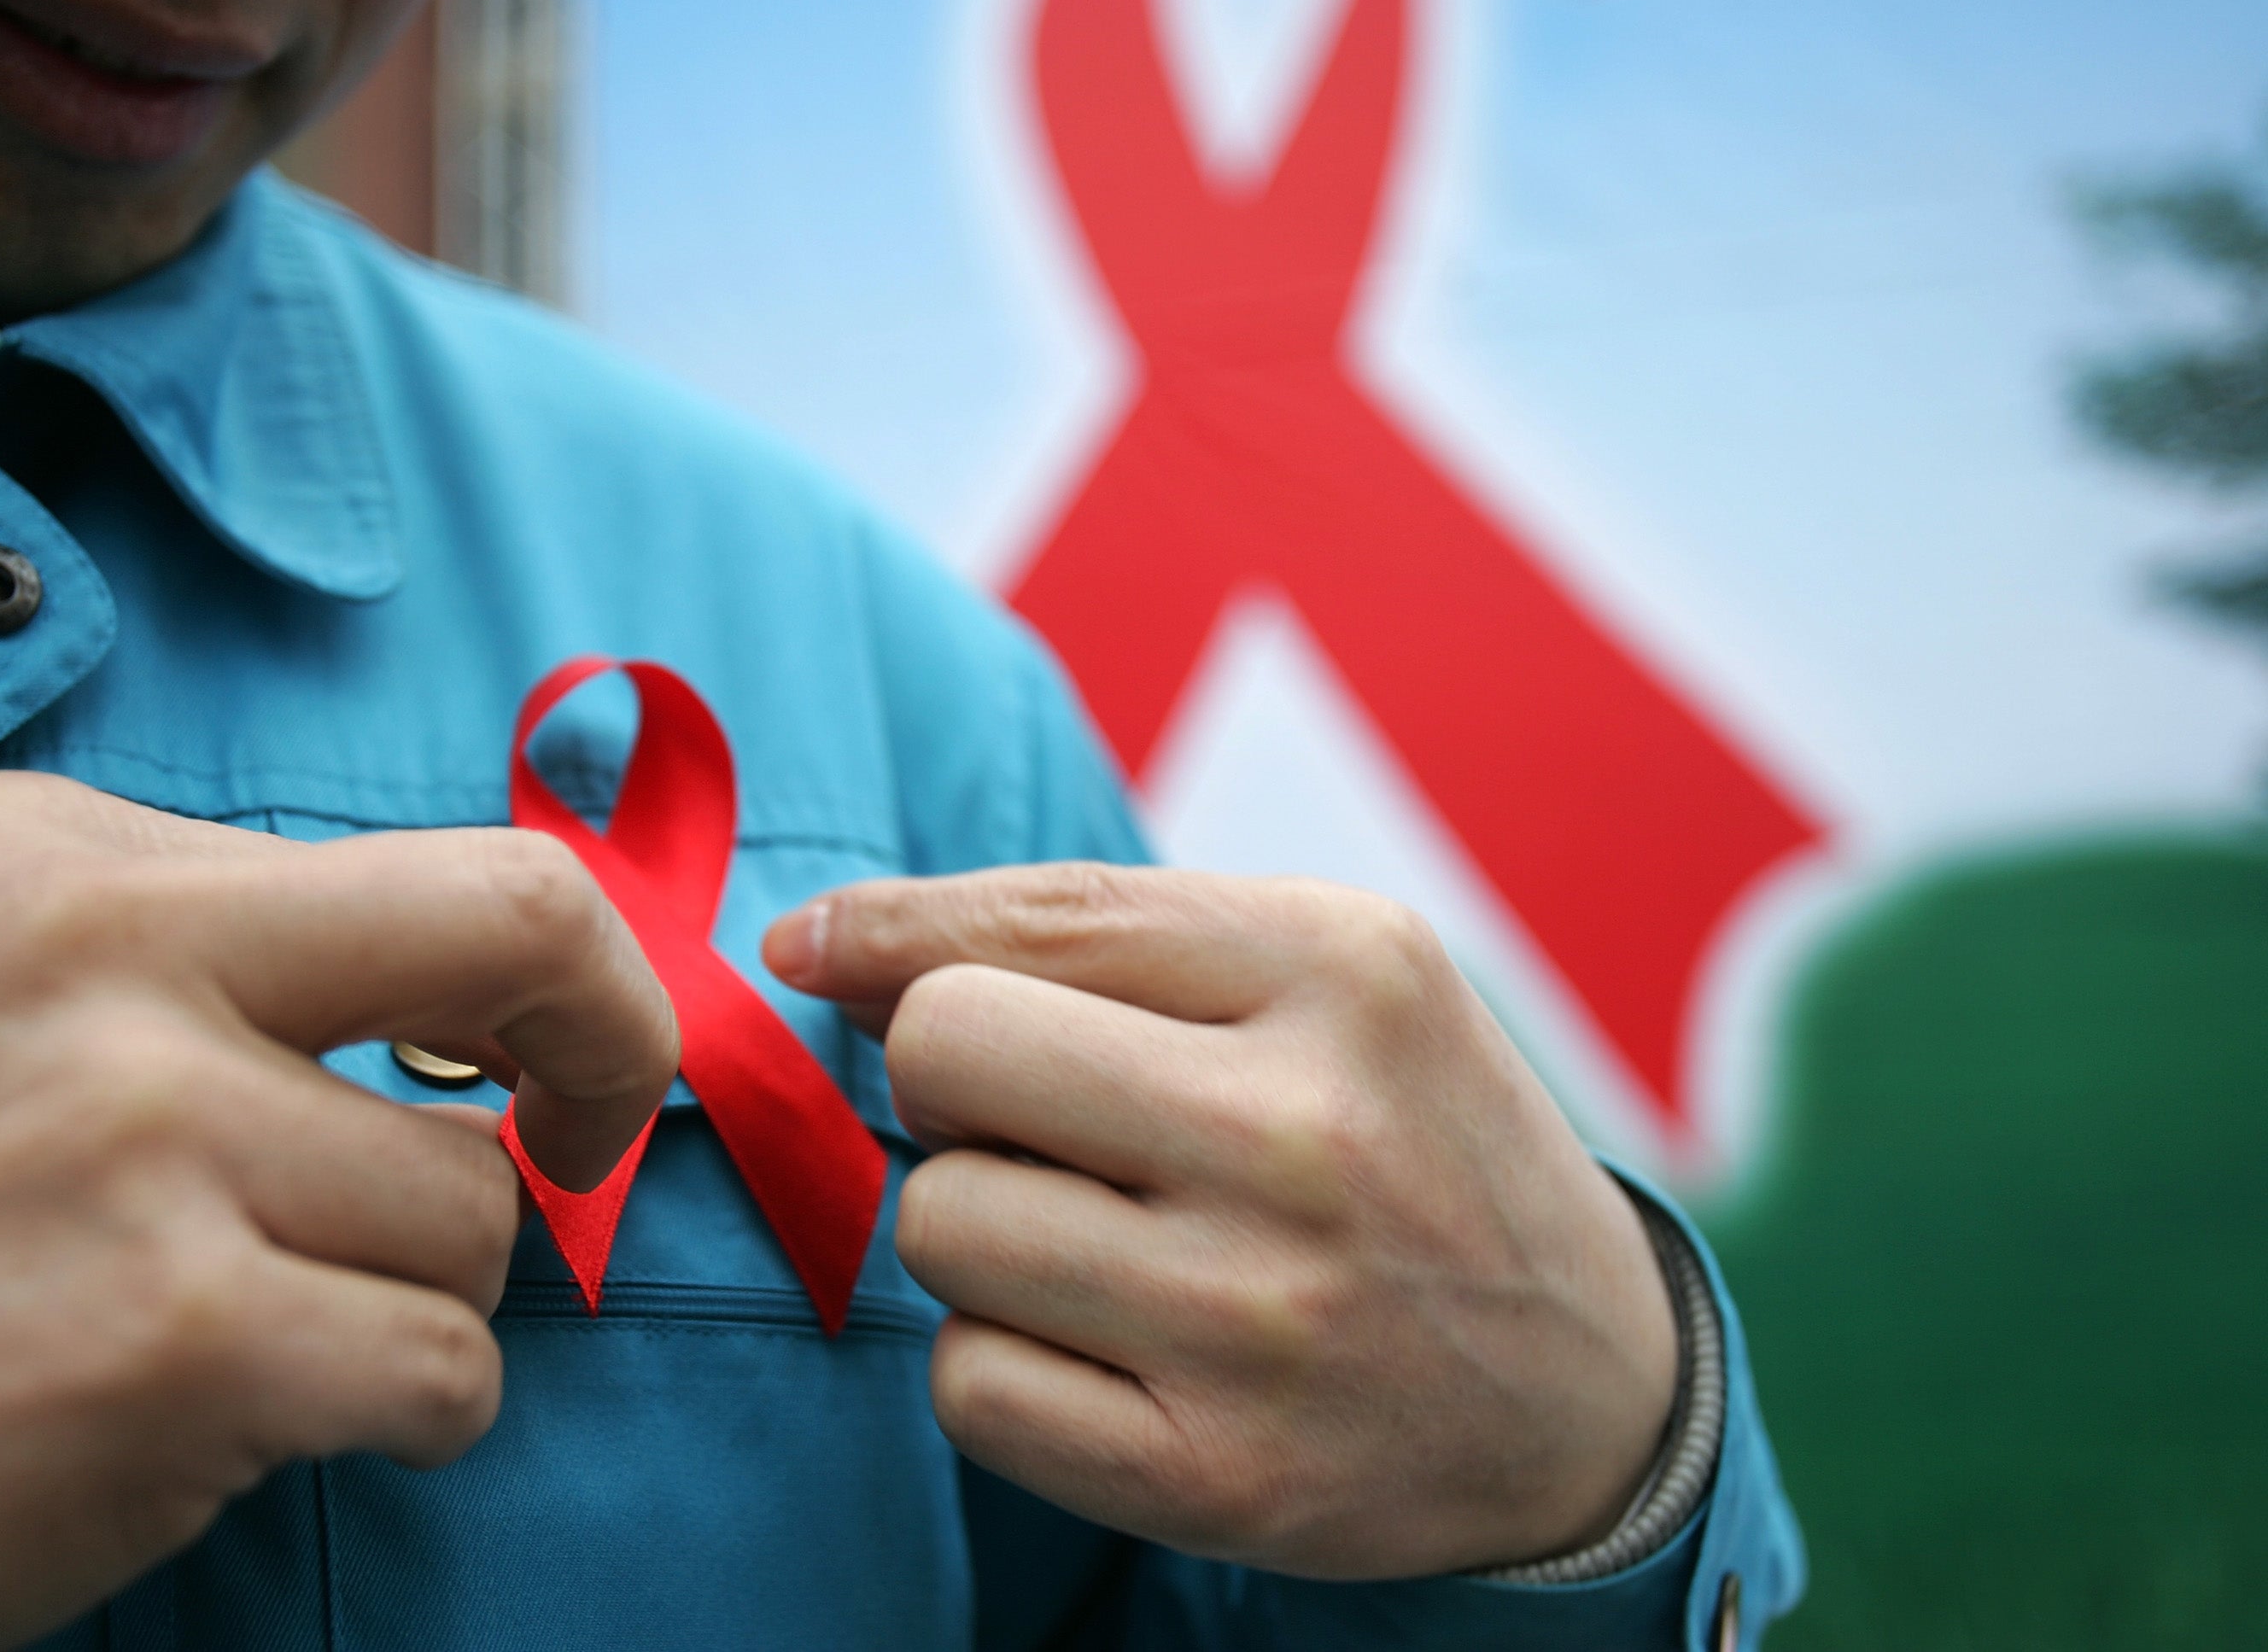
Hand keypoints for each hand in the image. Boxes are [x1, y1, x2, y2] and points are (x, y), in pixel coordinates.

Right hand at [0, 772, 675, 1651]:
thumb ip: (228, 973)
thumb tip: (498, 1010)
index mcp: (66, 861)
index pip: (450, 867)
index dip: (551, 979)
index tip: (539, 1065)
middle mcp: (106, 958)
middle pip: (527, 932)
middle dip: (619, 1049)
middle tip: (582, 1144)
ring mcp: (141, 1141)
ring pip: (475, 1215)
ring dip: (411, 1300)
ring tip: (241, 1329)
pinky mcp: (173, 1334)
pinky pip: (444, 1368)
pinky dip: (397, 1415)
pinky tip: (238, 1417)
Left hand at [763, 864, 1675, 1580]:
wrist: (1591, 1393)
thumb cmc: (1412, 1140)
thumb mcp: (1325, 973)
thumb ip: (1088, 928)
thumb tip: (810, 950)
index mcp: (1342, 970)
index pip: (1021, 921)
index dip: (883, 936)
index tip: (816, 954)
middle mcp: (1306, 1136)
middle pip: (940, 1058)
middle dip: (952, 1083)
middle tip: (1044, 1123)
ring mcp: (1262, 1320)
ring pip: (936, 1225)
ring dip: (982, 1226)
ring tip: (1107, 1238)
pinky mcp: (1219, 1480)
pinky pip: (965, 1384)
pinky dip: (1003, 1359)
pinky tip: (1110, 1345)